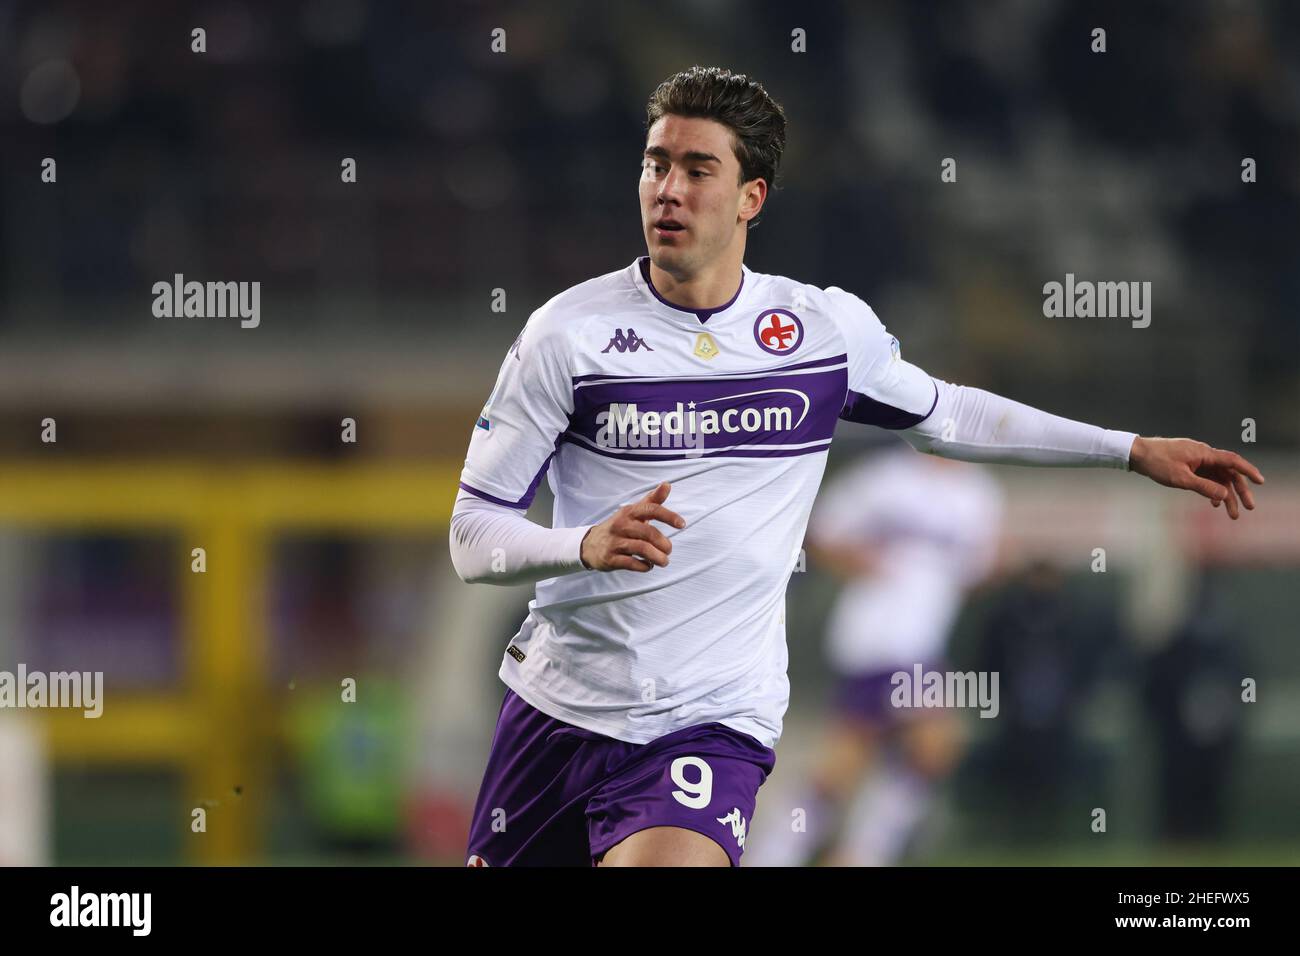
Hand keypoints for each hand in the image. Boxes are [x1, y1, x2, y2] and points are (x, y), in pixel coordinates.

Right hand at [580, 482, 685, 571]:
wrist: (590, 544)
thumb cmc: (619, 527)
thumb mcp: (633, 512)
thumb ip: (652, 500)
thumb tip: (667, 484)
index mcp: (629, 512)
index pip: (651, 509)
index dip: (668, 516)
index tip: (682, 524)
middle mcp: (621, 525)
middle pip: (648, 533)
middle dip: (663, 543)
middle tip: (668, 550)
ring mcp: (614, 542)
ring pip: (641, 549)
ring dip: (657, 557)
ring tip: (663, 561)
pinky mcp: (610, 558)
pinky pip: (632, 563)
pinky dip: (644, 566)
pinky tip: (648, 565)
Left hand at [1128, 436, 1263, 519]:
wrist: (1137, 454)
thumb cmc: (1157, 463)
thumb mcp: (1181, 479)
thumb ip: (1204, 487)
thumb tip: (1224, 496)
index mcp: (1204, 453)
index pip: (1232, 461)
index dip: (1248, 471)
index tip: (1260, 481)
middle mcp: (1204, 455)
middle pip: (1228, 473)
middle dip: (1239, 491)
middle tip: (1248, 508)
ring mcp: (1196, 460)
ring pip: (1217, 477)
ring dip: (1225, 495)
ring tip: (1231, 514)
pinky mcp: (1189, 465)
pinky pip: (1206, 477)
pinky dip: (1212, 490)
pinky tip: (1214, 503)